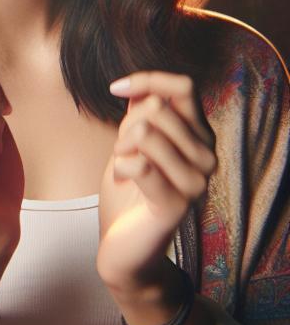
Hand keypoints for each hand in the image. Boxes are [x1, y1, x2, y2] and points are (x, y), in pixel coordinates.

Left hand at [97, 72, 215, 292]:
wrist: (123, 245)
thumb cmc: (128, 190)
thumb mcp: (131, 141)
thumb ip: (141, 113)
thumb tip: (140, 86)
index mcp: (200, 136)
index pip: (184, 87)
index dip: (147, 80)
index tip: (116, 88)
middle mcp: (207, 157)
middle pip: (157, 109)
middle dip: (126, 125)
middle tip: (123, 151)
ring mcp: (197, 182)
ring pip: (146, 132)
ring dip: (121, 147)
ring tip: (124, 167)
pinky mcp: (177, 204)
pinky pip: (139, 164)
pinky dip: (120, 168)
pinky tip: (123, 181)